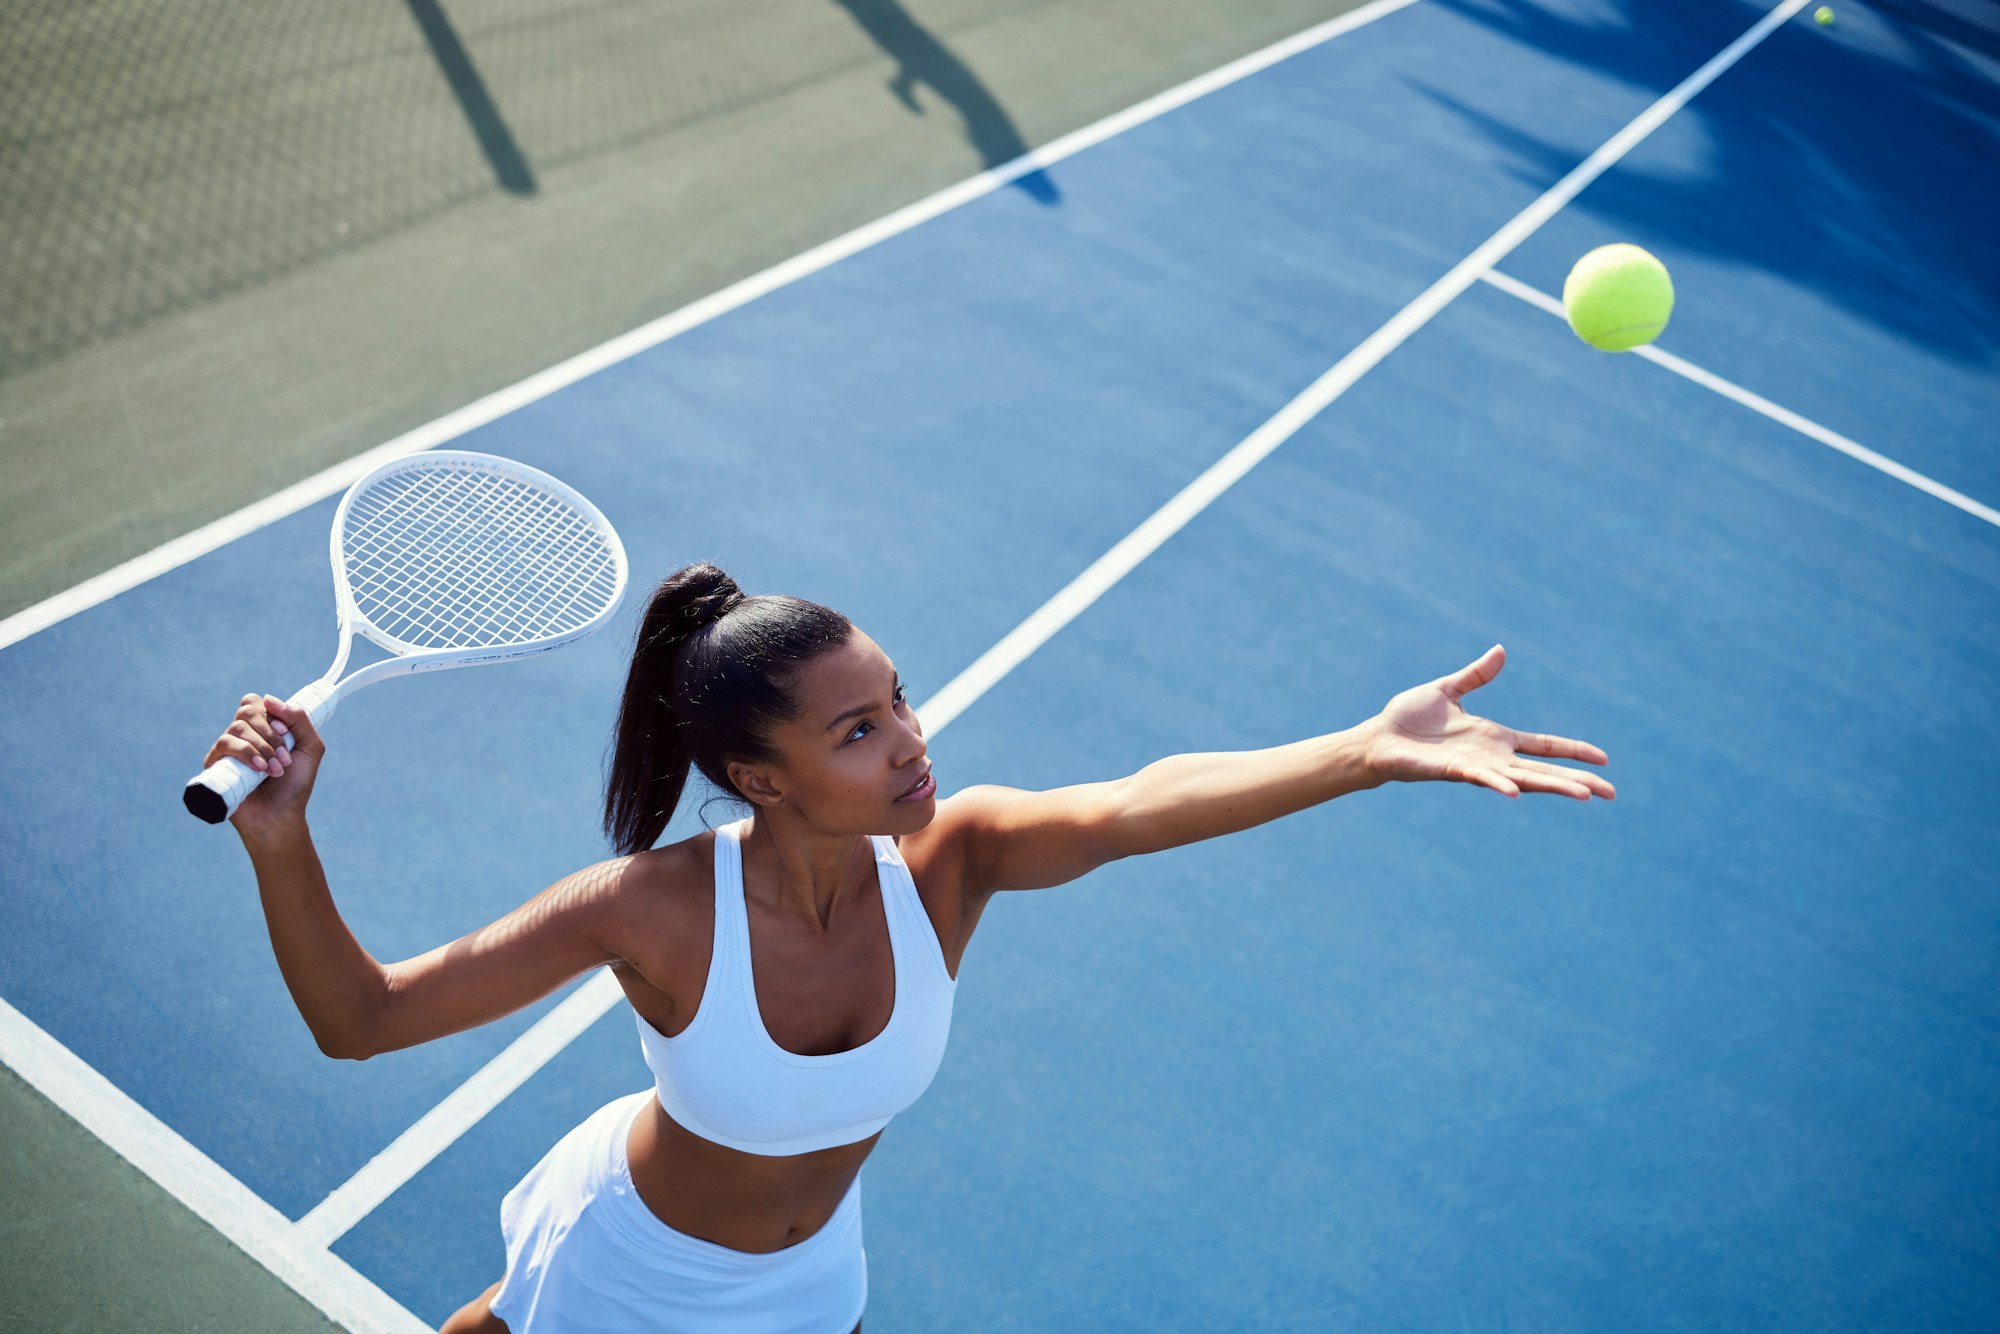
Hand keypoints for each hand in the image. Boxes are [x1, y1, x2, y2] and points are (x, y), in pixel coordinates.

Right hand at [201, 694, 327, 834]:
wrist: (280, 817)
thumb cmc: (295, 785)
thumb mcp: (310, 748)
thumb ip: (299, 719)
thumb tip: (269, 699)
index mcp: (262, 729)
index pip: (257, 703)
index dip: (272, 713)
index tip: (287, 734)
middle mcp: (243, 736)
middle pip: (247, 711)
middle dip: (271, 734)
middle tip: (285, 758)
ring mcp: (227, 750)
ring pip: (237, 728)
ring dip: (263, 747)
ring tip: (275, 770)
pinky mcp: (215, 764)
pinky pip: (225, 744)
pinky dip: (246, 752)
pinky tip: (260, 769)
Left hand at [1363, 646, 1613, 799]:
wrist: (1377, 738)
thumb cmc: (1408, 719)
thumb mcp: (1448, 690)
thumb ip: (1476, 675)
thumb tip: (1501, 650)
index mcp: (1495, 738)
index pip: (1544, 746)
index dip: (1573, 751)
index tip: (1604, 758)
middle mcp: (1492, 757)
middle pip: (1544, 771)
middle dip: (1578, 780)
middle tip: (1612, 792)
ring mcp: (1476, 767)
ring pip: (1523, 779)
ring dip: (1554, 787)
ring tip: (1586, 795)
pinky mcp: (1454, 771)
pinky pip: (1482, 778)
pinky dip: (1498, 783)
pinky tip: (1515, 791)